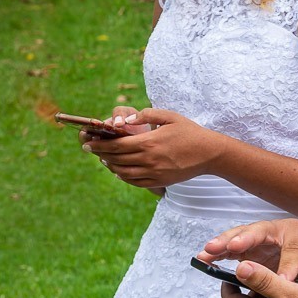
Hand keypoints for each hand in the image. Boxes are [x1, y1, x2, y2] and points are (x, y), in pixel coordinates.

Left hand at [84, 109, 218, 187]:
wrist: (209, 153)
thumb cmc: (189, 131)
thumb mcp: (169, 116)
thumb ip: (146, 115)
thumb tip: (126, 120)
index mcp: (149, 142)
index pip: (116, 145)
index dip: (99, 145)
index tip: (88, 142)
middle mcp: (149, 160)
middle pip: (116, 159)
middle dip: (100, 154)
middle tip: (89, 149)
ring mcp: (154, 173)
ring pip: (123, 173)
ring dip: (110, 166)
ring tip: (103, 160)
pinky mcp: (160, 181)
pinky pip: (136, 182)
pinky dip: (124, 177)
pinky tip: (119, 172)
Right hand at [199, 218, 297, 283]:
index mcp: (297, 233)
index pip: (293, 248)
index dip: (288, 264)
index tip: (283, 280)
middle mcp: (275, 231)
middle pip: (258, 232)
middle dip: (244, 239)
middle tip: (231, 247)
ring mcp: (259, 239)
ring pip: (239, 237)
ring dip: (223, 244)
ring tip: (206, 252)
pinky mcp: (248, 247)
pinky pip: (231, 248)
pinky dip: (218, 252)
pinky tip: (204, 259)